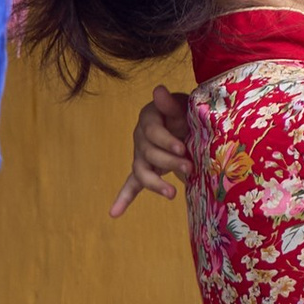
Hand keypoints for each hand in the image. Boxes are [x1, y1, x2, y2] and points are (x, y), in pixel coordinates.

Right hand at [110, 83, 192, 218]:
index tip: (182, 148)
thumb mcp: (181, 105)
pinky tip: (114, 213)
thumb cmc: (185, 112)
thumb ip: (170, 102)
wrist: (188, 122)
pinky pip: (131, 184)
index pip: (153, 132)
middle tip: (189, 168)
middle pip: (150, 154)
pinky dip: (123, 198)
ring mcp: (141, 155)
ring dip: (156, 183)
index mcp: (148, 120)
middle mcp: (141, 138)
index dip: (166, 141)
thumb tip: (158, 90)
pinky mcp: (143, 168)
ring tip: (171, 193)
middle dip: (170, 162)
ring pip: (142, 171)